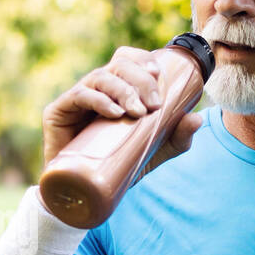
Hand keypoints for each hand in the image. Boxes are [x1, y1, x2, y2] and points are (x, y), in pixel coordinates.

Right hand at [40, 45, 204, 176]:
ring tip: (137, 111)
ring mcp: (75, 99)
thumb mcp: (154, 152)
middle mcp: (95, 89)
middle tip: (153, 104)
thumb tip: (197, 118)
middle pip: (117, 65)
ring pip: (100, 77)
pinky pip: (78, 96)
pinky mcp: (57, 112)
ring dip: (122, 90)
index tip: (159, 75)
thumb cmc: (118, 167)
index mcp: (115, 90)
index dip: (142, 60)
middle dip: (139, 79)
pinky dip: (99, 100)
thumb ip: (176, 137)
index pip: (126, 60)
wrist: (85, 193)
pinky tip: (115, 112)